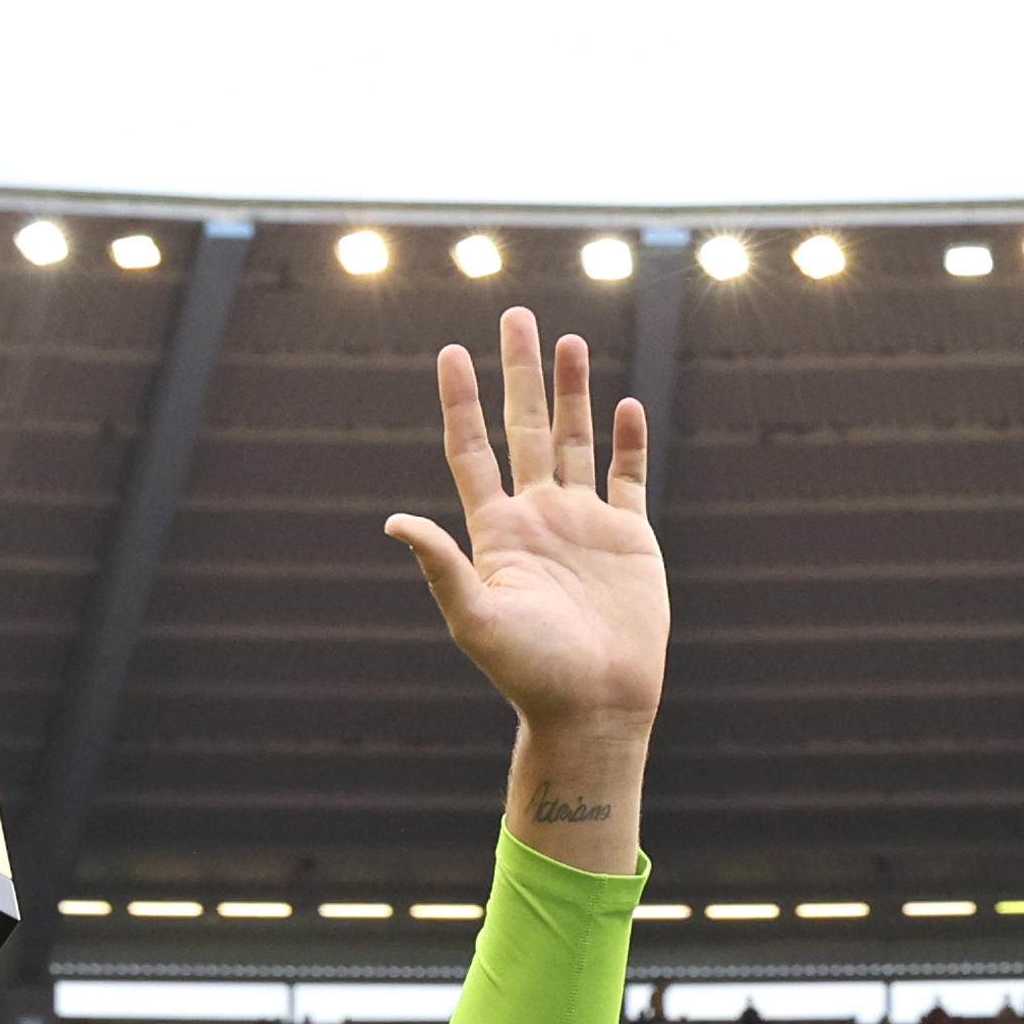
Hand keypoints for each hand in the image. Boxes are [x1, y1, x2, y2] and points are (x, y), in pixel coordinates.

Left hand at [390, 311, 664, 738]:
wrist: (596, 708)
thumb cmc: (531, 673)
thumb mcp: (476, 619)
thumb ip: (441, 566)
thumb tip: (393, 522)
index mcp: (497, 531)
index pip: (472, 451)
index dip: (461, 403)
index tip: (451, 353)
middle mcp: (538, 517)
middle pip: (526, 428)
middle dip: (521, 373)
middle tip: (516, 315)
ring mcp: (585, 525)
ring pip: (576, 442)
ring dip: (574, 392)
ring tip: (570, 342)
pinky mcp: (630, 540)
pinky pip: (628, 478)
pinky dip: (628, 442)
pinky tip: (626, 406)